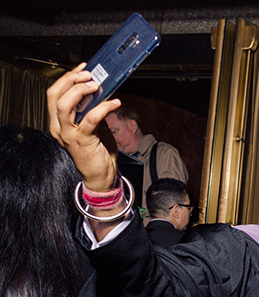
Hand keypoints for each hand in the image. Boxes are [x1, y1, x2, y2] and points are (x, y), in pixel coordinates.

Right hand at [47, 64, 119, 192]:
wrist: (101, 175)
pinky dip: (103, 107)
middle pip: (55, 95)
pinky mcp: (82, 141)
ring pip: (65, 105)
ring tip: (96, 86)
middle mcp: (59, 127)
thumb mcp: (92, 126)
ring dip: (81, 91)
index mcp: (58, 122)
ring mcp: (69, 134)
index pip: (54, 93)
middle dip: (71, 80)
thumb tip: (99, 91)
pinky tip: (114, 103)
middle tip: (89, 76)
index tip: (82, 69)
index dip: (67, 78)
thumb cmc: (97, 151)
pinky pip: (90, 119)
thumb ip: (90, 110)